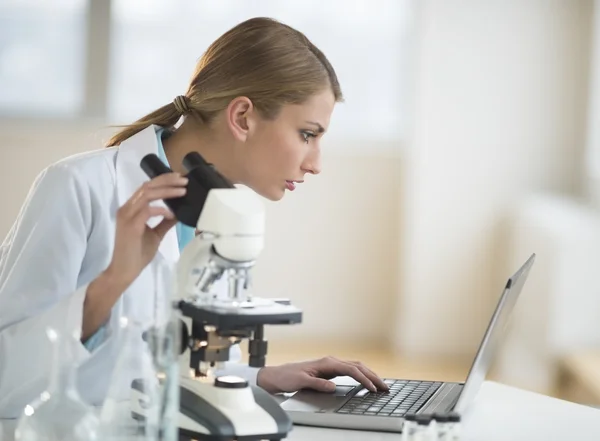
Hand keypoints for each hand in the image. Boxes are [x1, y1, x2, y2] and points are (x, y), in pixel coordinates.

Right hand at [106, 172, 186, 289]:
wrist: (124, 271)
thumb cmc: (138, 253)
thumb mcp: (156, 234)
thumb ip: (165, 222)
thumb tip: (178, 212)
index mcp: (132, 208)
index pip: (147, 187)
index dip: (163, 180)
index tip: (179, 179)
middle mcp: (127, 208)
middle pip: (147, 186)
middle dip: (167, 181)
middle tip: (184, 180)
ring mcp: (127, 216)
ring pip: (147, 194)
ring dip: (166, 191)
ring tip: (182, 191)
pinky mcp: (130, 225)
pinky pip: (146, 210)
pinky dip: (160, 209)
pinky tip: (171, 213)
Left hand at [256, 356, 389, 393]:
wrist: (277, 375)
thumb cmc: (287, 377)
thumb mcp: (301, 381)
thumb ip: (317, 384)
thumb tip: (333, 386)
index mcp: (326, 362)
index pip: (351, 369)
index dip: (363, 378)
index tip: (372, 388)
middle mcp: (330, 361)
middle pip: (357, 366)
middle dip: (372, 376)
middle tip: (385, 387)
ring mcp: (331, 365)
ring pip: (356, 367)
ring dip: (369, 374)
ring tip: (381, 384)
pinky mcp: (329, 370)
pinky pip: (350, 370)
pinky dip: (362, 375)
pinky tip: (367, 381)